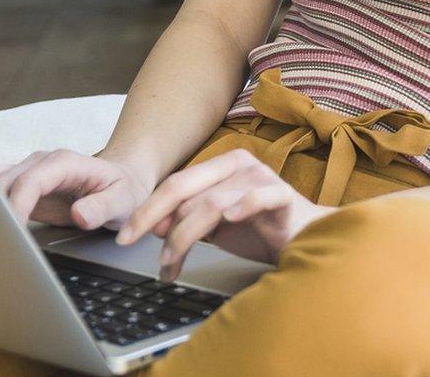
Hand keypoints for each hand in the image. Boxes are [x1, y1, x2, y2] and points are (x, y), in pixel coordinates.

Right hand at [0, 148, 156, 231]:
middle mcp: (41, 163)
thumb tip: (79, 215)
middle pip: (4, 183)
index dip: (17, 207)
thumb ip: (102, 207)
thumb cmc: (123, 190)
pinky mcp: (21, 185)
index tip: (12, 233)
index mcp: (64, 163)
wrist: (122, 181)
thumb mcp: (123, 200)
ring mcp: (28, 171)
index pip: (30, 182)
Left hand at [114, 148, 336, 279]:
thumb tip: (151, 226)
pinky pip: (259, 197)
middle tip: (132, 244)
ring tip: (172, 263)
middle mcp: (238, 165)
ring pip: (212, 203)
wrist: (306, 238)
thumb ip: (185, 221)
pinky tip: (230, 220)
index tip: (124, 236)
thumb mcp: (214, 227)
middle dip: (154, 220)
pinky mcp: (283, 196)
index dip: (146, 210)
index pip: (174, 184)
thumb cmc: (260, 230)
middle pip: (185, 189)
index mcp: (220, 167)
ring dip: (185, 236)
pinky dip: (242, 206)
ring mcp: (261, 178)